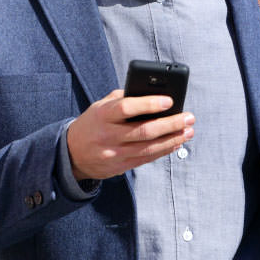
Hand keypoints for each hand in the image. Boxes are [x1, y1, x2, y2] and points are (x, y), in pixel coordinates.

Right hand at [66, 88, 193, 179]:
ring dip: (173, 139)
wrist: (71, 153)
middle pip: (144, 131)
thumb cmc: (93, 123)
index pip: (127, 108)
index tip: (170, 100)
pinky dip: (164, 150)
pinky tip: (176, 143)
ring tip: (188, 131)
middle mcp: (108, 135)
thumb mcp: (101, 106)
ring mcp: (114, 153)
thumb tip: (153, 93)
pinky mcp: (120, 166)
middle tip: (189, 117)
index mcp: (103, 115)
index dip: (149, 104)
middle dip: (171, 124)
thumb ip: (123, 98)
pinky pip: (146, 159)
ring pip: (149, 148)